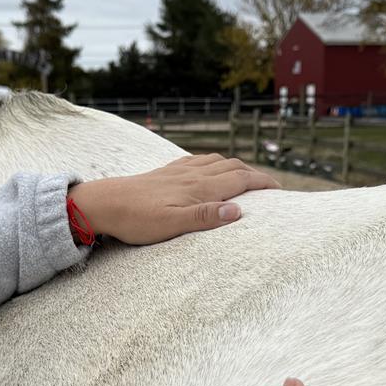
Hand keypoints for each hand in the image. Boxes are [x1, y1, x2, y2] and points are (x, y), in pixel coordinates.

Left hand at [68, 154, 279, 244]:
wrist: (104, 203)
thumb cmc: (136, 219)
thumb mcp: (171, 224)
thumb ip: (205, 217)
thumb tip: (238, 211)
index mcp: (199, 188)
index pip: (240, 180)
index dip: (263, 184)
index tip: (280, 190)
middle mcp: (193, 174)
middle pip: (233, 167)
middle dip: (255, 174)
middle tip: (270, 186)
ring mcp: (179, 171)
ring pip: (217, 161)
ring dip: (237, 166)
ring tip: (247, 175)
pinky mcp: (167, 171)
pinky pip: (199, 160)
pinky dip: (215, 162)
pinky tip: (210, 167)